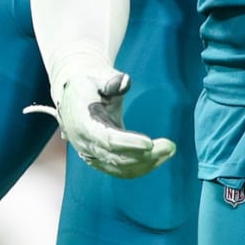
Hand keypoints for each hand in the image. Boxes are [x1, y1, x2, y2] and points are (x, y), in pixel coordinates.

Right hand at [24, 65, 175, 178]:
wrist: (74, 92)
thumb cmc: (90, 81)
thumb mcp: (97, 75)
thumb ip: (109, 79)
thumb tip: (123, 82)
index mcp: (83, 124)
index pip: (107, 140)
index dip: (128, 144)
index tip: (149, 143)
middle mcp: (86, 144)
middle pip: (117, 158)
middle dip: (145, 156)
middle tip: (170, 146)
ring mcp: (92, 154)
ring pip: (120, 168)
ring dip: (146, 164)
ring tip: (169, 151)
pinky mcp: (101, 157)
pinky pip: (120, 169)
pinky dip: (140, 167)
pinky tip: (159, 158)